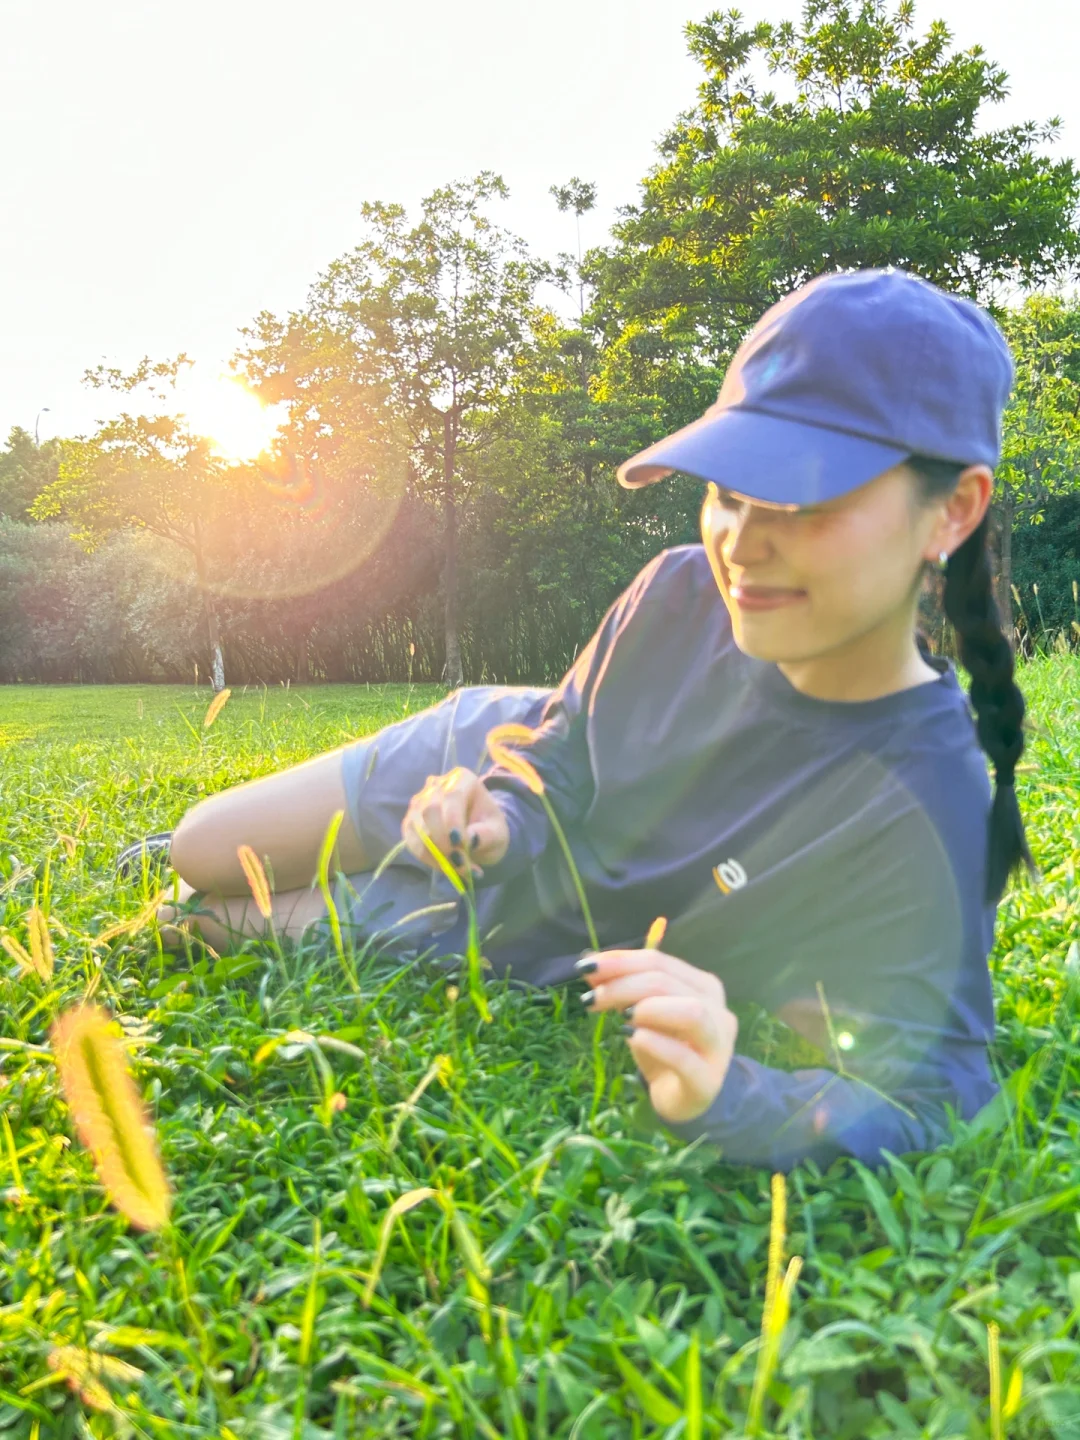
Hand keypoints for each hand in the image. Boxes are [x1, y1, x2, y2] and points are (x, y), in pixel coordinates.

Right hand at [401, 766, 509, 876]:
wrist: (478, 836)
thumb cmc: (490, 829)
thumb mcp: (498, 833)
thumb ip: (486, 835)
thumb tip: (469, 839)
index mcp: (463, 779)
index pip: (452, 796)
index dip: (453, 821)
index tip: (461, 845)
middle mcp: (436, 786)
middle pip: (430, 810)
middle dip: (443, 841)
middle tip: (462, 864)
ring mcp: (419, 802)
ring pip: (417, 828)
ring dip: (436, 854)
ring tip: (460, 870)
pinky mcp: (410, 822)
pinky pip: (412, 842)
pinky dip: (428, 859)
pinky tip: (447, 867)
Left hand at [578, 948, 737, 1123]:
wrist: (683, 1099)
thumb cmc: (664, 1050)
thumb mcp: (640, 1014)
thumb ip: (620, 987)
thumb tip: (589, 961)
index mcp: (703, 987)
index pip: (659, 962)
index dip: (620, 961)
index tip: (586, 967)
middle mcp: (717, 1011)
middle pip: (668, 982)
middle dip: (623, 984)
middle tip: (591, 998)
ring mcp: (717, 1046)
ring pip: (691, 1012)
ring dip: (648, 1008)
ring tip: (621, 1016)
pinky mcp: (707, 1080)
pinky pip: (683, 1057)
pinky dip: (653, 1043)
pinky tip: (630, 1038)